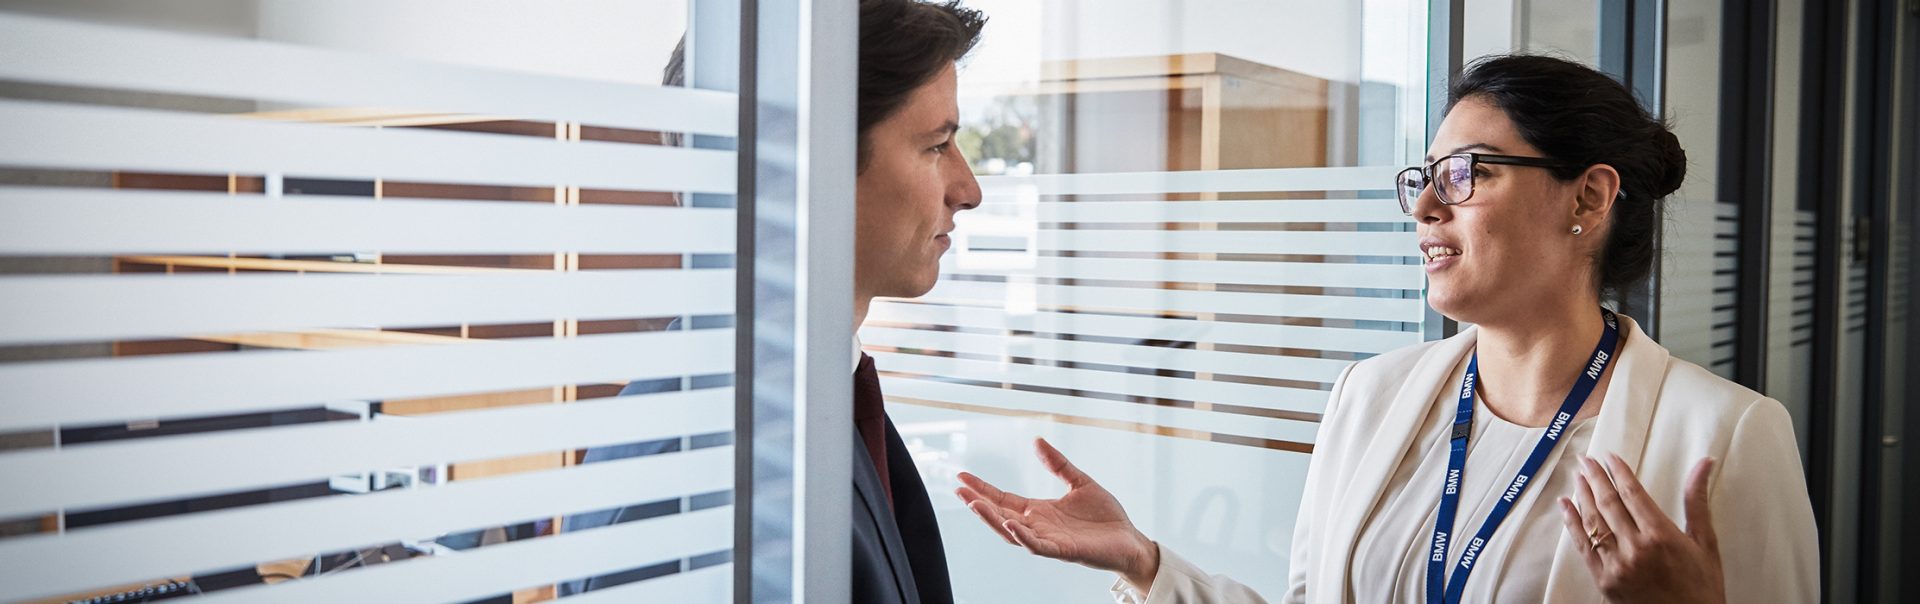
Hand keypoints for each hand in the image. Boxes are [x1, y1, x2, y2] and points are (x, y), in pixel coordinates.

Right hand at [955, 438, 1160, 591]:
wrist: (1130, 539)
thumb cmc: (1105, 517)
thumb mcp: (1079, 482)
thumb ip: (1057, 464)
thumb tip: (1036, 441)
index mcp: (1039, 511)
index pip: (1004, 499)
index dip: (983, 488)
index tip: (962, 477)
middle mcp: (1039, 527)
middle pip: (1000, 515)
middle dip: (979, 504)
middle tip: (959, 491)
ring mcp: (1049, 540)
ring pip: (1012, 533)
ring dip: (992, 520)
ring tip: (974, 505)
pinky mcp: (1064, 551)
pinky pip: (1037, 546)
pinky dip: (1022, 536)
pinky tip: (1008, 524)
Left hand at [1558, 454, 1723, 603]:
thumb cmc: (1702, 587)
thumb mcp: (1705, 543)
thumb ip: (1697, 501)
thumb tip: (1704, 462)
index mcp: (1661, 535)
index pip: (1632, 493)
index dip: (1618, 471)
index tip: (1610, 457)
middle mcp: (1635, 547)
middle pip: (1608, 503)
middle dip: (1595, 477)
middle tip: (1586, 459)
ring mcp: (1616, 565)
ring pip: (1593, 521)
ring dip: (1582, 495)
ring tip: (1577, 477)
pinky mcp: (1603, 580)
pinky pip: (1582, 545)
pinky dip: (1572, 523)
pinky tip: (1565, 506)